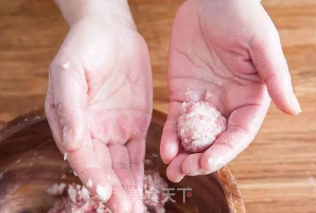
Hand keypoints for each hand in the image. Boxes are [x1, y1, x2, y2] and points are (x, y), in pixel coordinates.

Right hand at [45, 1, 151, 211]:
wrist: (111, 33)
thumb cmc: (84, 49)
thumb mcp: (69, 72)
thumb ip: (70, 107)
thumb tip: (71, 143)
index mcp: (72, 122)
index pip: (82, 156)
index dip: (92, 175)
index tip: (106, 192)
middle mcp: (92, 131)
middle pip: (102, 168)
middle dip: (113, 191)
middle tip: (127, 211)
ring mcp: (114, 130)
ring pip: (120, 166)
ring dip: (127, 188)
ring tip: (136, 208)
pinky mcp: (134, 125)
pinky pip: (136, 153)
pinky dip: (139, 173)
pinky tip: (143, 188)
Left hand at [161, 0, 300, 181]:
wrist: (209, 1)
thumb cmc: (241, 17)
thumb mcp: (262, 44)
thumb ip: (275, 76)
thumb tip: (293, 109)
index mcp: (249, 100)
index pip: (239, 134)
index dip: (225, 151)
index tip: (209, 162)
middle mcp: (226, 105)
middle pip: (214, 141)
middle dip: (200, 160)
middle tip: (184, 172)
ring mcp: (202, 102)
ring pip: (192, 136)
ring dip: (183, 156)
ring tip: (172, 171)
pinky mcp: (181, 94)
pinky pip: (175, 120)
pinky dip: (170, 136)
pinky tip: (165, 151)